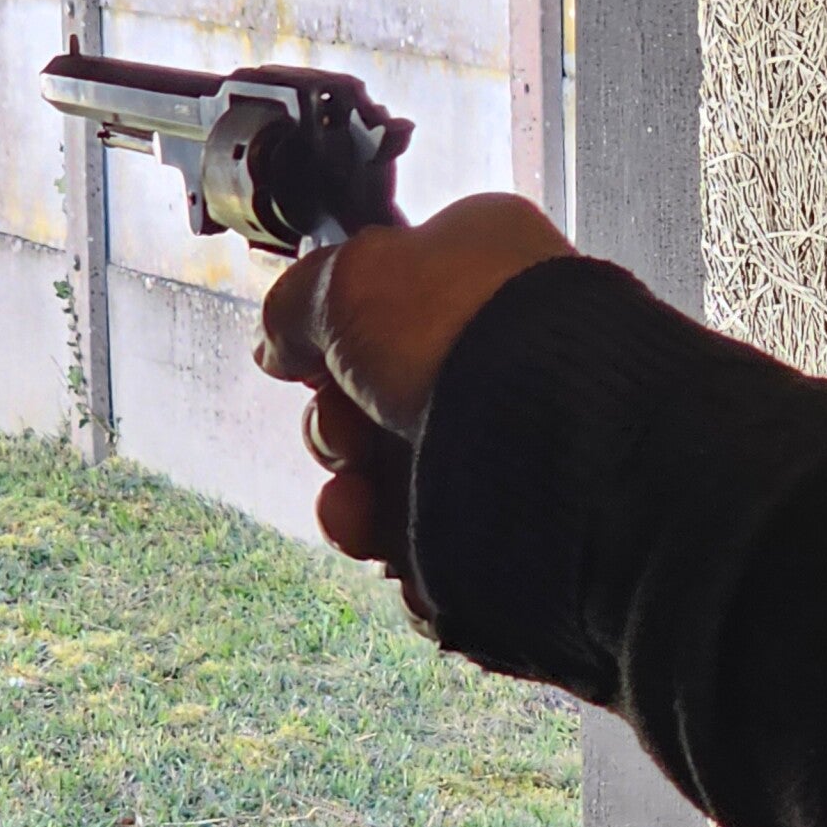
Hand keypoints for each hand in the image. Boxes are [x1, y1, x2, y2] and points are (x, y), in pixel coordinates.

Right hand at [256, 193, 572, 587]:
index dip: (333, 344)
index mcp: (481, 269)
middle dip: (337, 435)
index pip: (384, 309)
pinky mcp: (521, 519)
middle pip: (379, 407)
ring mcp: (515, 439)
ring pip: (400, 485)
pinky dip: (403, 557)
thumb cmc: (457, 326)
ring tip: (358, 511)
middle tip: (349, 439)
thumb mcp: (351, 277)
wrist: (548, 432)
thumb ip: (298, 301)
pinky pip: (438, 547)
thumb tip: (278, 342)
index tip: (312, 367)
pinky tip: (396, 552)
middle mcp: (503, 350)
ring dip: (354, 506)